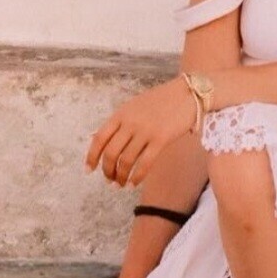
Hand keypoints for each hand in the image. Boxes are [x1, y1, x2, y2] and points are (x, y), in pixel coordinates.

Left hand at [84, 77, 198, 186]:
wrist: (187, 93)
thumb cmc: (161, 101)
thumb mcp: (134, 106)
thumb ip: (118, 122)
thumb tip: (96, 138)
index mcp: (120, 114)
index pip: (99, 138)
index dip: (91, 157)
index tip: (89, 170)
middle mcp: (130, 123)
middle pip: (110, 153)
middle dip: (107, 170)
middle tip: (110, 180)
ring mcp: (145, 131)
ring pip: (126, 161)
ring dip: (121, 176)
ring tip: (121, 184)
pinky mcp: (161, 139)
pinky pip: (144, 163)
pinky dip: (137, 176)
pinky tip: (134, 183)